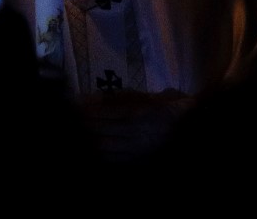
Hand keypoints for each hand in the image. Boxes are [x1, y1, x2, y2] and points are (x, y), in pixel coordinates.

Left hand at [73, 90, 194, 162]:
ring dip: (87, 142)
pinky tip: (89, 150)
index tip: (71, 107)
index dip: (84, 111)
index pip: (102, 113)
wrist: (189, 126)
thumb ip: (115, 97)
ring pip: (104, 147)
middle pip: (100, 130)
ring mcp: (137, 148)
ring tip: (74, 136)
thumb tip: (89, 98)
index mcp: (136, 113)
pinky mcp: (139, 160)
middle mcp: (135, 132)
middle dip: (82, 127)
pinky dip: (99, 154)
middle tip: (67, 122)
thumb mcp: (141, 96)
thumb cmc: (162, 107)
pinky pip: (114, 159)